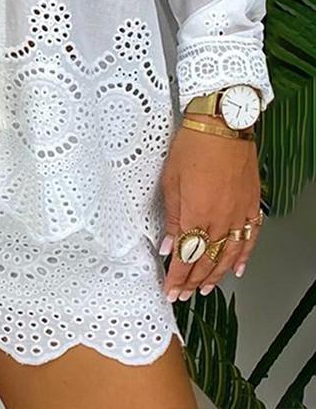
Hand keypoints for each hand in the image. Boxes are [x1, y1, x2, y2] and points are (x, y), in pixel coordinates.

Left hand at [159, 113, 261, 300]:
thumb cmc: (194, 145)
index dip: (177, 277)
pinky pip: (249, 239)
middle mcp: (221, 220)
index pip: (186, 257)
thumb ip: (172, 217)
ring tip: (205, 288)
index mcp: (197, 215)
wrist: (222, 125)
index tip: (170, 290)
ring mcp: (239, 215)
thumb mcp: (171, 181)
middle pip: (207, 260)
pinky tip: (236, 268)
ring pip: (228, 255)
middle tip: (184, 294)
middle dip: (193, 281)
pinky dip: (243, 257)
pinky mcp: (251, 206)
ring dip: (216, 275)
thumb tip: (168, 244)